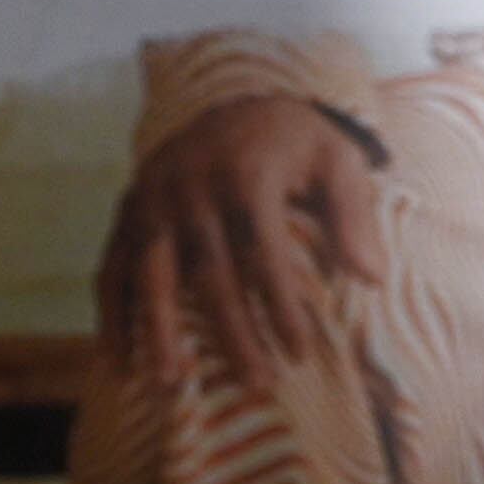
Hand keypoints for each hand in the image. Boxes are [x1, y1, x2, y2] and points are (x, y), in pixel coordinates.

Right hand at [93, 93, 388, 387]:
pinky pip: (111, 268)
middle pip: (209, 271)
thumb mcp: (337, 159)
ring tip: (171, 383)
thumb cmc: (295, 143)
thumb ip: (354, 214)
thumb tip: (372, 278)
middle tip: (257, 384)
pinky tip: (120, 363)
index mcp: (246, 172)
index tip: (300, 353)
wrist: (233, 100)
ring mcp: (152, 199)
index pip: (264, 251)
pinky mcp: (127, 212)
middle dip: (232, 332)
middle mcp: (191, 185)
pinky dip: (112, 317)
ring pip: (151, 273)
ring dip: (158, 330)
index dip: (280, 305)